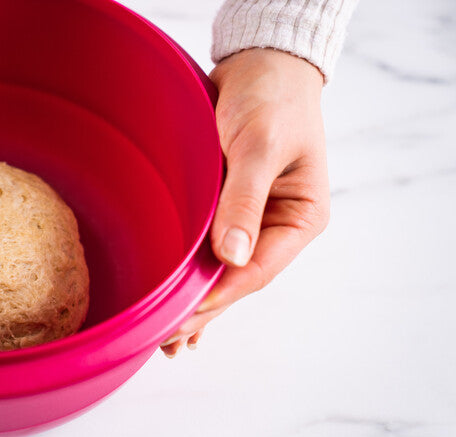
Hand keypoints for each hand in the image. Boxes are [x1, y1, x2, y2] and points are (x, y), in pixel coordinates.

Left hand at [161, 48, 329, 356]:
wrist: (259, 64)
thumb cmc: (269, 98)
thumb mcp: (260, 145)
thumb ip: (244, 198)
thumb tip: (231, 255)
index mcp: (300, 218)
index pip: (258, 269)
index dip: (220, 295)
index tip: (185, 316)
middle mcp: (276, 225)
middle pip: (238, 278)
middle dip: (205, 309)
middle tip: (167, 341)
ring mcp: (251, 219)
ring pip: (222, 269)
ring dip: (196, 299)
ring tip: (168, 338)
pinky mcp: (226, 208)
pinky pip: (208, 248)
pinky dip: (191, 272)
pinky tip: (176, 299)